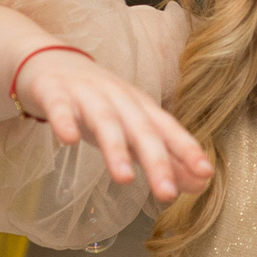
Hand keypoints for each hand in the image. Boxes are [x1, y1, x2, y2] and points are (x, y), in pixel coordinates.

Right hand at [12, 49, 213, 202]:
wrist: (51, 63)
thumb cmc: (99, 105)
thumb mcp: (133, 131)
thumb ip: (165, 158)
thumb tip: (200, 184)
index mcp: (140, 108)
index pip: (168, 129)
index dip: (187, 150)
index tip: (205, 173)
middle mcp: (118, 99)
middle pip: (141, 129)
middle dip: (156, 160)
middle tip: (167, 193)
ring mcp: (86, 94)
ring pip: (105, 120)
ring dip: (116, 148)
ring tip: (124, 178)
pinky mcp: (54, 92)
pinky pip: (59, 106)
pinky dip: (64, 121)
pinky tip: (67, 140)